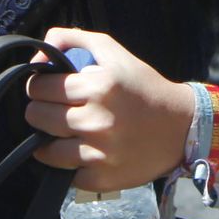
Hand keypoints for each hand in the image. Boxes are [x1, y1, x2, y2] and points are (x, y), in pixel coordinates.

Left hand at [26, 28, 195, 191]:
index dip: (38, 85)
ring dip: (49, 140)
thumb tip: (36, 57)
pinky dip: (69, 164)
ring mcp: (98, 153)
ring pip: (45, 150)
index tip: (47, 88)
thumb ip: (74, 39)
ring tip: (65, 132)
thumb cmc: (143, 87)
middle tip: (57, 109)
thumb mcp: (114, 52)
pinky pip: (65, 173)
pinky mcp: (100, 179)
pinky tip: (82, 151)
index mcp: (99, 87)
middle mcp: (96, 121)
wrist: (182, 127)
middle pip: (37, 117)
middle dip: (41, 110)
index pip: (39, 87)